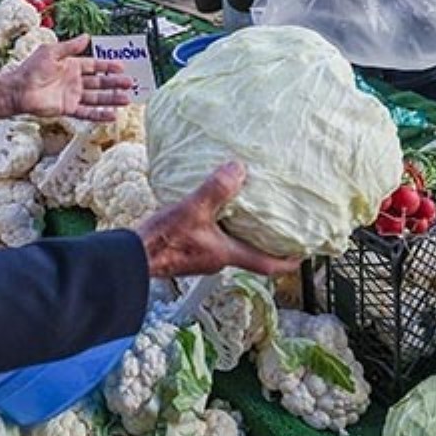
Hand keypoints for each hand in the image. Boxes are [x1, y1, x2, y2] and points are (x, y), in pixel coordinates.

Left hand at [0, 34, 133, 120]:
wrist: (18, 90)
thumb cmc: (30, 69)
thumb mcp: (51, 52)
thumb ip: (70, 47)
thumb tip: (87, 36)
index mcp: (71, 65)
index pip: (95, 66)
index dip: (108, 66)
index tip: (122, 67)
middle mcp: (74, 81)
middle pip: (99, 82)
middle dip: (115, 83)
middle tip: (129, 84)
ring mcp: (72, 95)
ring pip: (97, 98)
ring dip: (111, 99)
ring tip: (126, 99)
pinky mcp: (68, 109)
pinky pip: (87, 112)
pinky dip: (99, 115)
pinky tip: (112, 115)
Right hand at [137, 161, 299, 278]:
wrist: (131, 258)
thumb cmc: (161, 241)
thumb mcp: (192, 210)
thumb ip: (216, 190)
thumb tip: (238, 169)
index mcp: (226, 255)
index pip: (268, 266)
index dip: (289, 260)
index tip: (304, 253)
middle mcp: (217, 260)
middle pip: (250, 254)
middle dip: (264, 241)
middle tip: (277, 225)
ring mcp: (201, 258)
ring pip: (229, 245)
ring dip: (239, 232)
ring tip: (245, 210)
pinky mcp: (186, 252)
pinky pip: (210, 239)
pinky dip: (218, 227)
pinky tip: (210, 209)